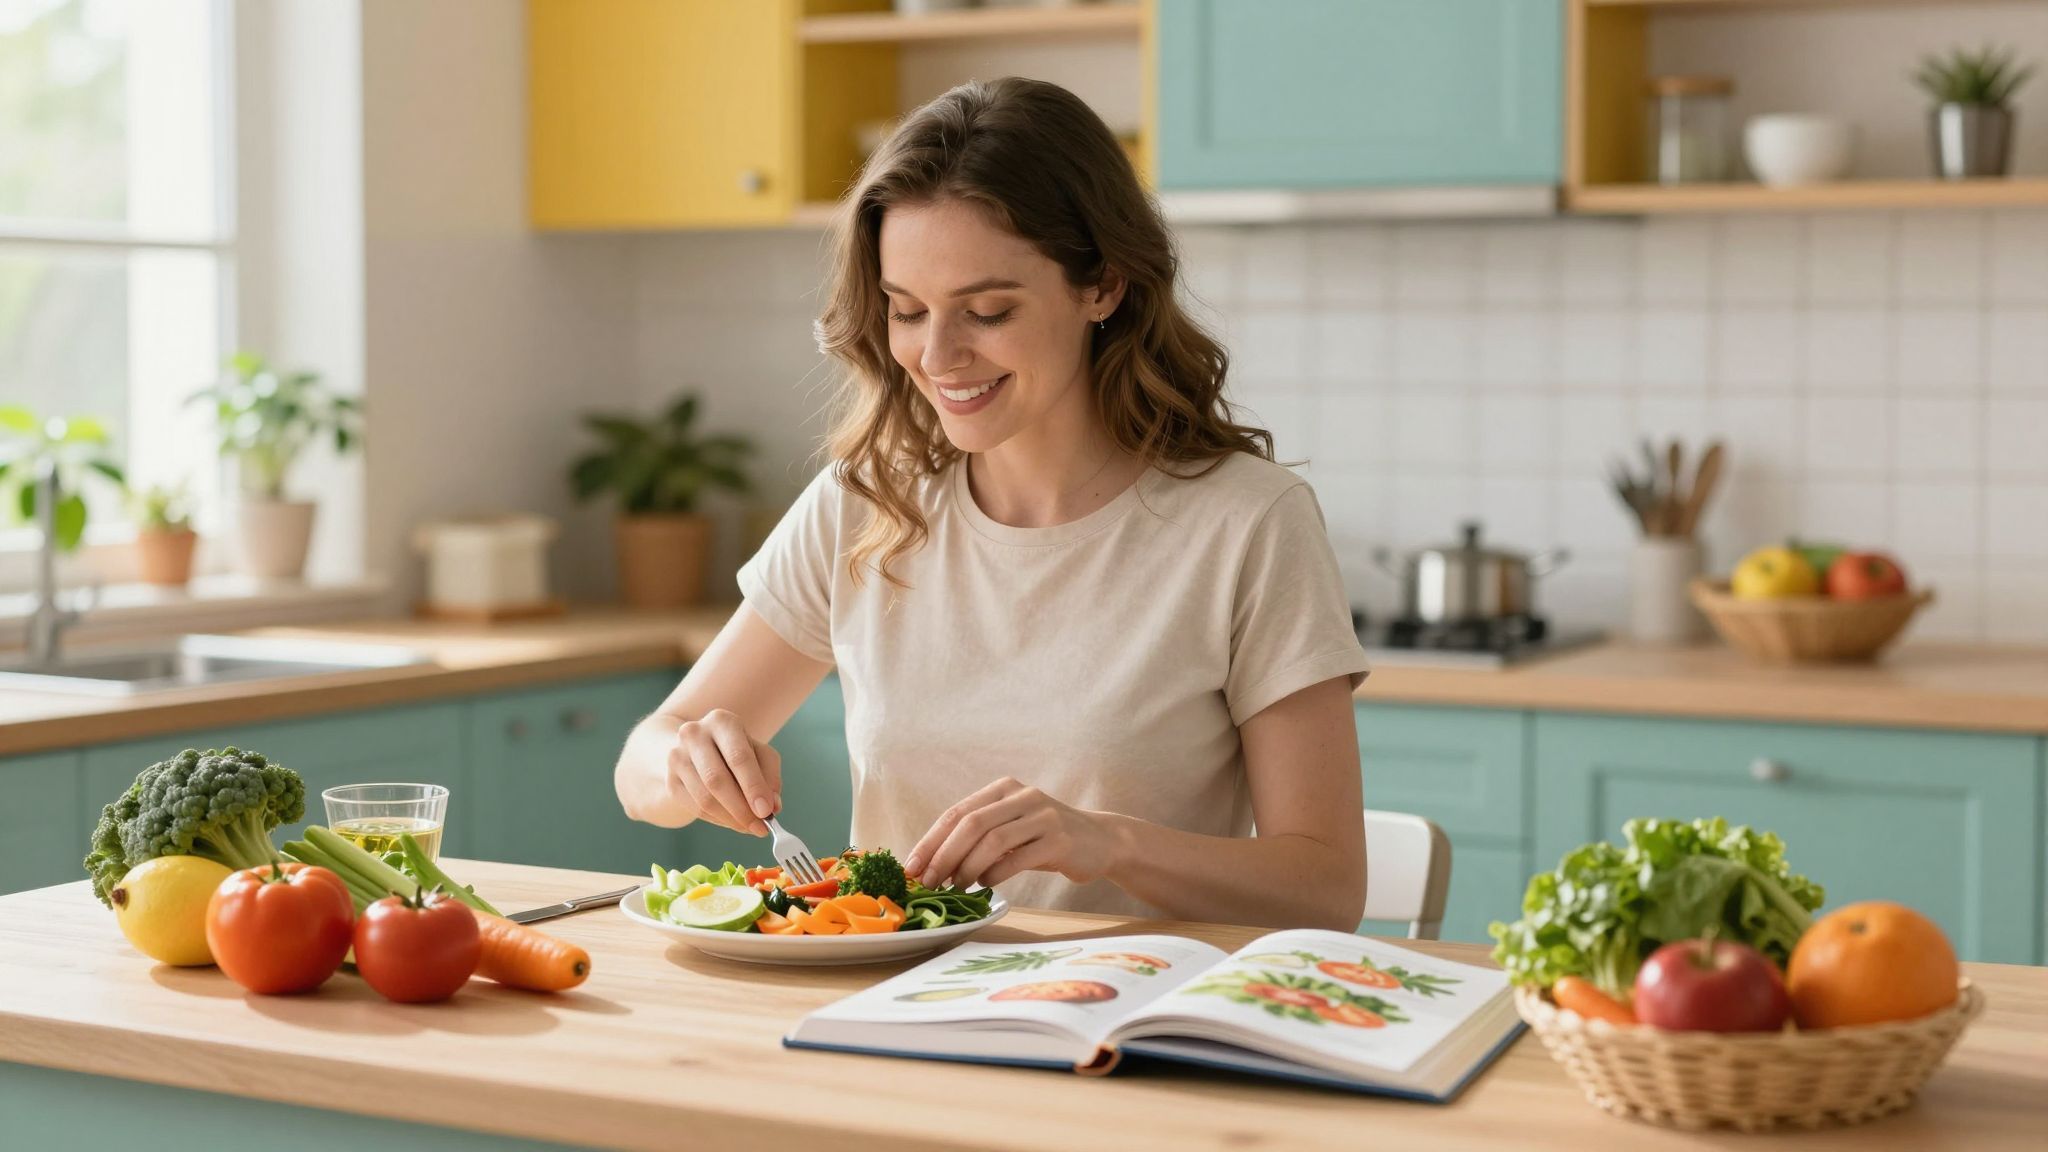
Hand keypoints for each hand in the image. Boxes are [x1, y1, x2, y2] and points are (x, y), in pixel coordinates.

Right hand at [667, 709, 781, 835]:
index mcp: (722, 721)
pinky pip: (695, 808)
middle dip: (742, 808)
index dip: (754, 786)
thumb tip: (772, 806)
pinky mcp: (670, 780)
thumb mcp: (758, 753)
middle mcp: (694, 734)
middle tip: (760, 827)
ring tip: (749, 827)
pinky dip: (718, 819)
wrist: (695, 747)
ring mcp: (677, 757)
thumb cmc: (734, 750)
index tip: (767, 811)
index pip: (739, 757)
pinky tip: (732, 821)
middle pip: (717, 779)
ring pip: (704, 798)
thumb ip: (770, 777)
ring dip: (730, 818)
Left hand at [904, 778, 1117, 889]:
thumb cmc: (1045, 839)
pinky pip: (1018, 858)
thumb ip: (979, 838)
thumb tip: (932, 865)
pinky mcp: (1060, 840)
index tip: (911, 867)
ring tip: (956, 887)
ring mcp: (1044, 816)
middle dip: (944, 856)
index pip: (957, 812)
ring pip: (993, 841)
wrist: (1101, 841)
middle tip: (929, 882)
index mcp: (1004, 789)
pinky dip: (995, 874)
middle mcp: (1023, 796)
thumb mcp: (1012, 829)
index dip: (930, 841)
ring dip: (967, 868)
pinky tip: (986, 885)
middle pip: (971, 824)